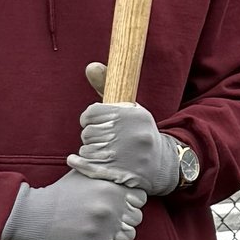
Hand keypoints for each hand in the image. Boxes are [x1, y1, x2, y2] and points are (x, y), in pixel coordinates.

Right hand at [1, 171, 145, 239]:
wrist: (32, 216)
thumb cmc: (58, 195)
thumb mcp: (82, 174)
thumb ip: (105, 172)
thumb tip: (123, 166)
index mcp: (110, 188)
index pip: (140, 199)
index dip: (130, 203)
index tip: (117, 206)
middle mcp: (110, 208)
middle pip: (136, 218)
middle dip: (124, 220)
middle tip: (106, 221)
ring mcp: (104, 229)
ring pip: (130, 236)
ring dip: (119, 236)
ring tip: (102, 233)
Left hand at [74, 75, 188, 194]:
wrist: (162, 165)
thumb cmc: (139, 133)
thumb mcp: (130, 109)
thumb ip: (107, 87)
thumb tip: (90, 66)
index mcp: (134, 115)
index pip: (92, 113)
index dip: (88, 119)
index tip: (91, 123)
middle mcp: (132, 134)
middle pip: (89, 133)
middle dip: (90, 136)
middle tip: (99, 140)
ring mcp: (127, 156)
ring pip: (87, 150)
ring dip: (88, 151)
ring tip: (99, 152)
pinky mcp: (121, 174)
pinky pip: (88, 166)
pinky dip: (79, 163)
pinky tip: (77, 161)